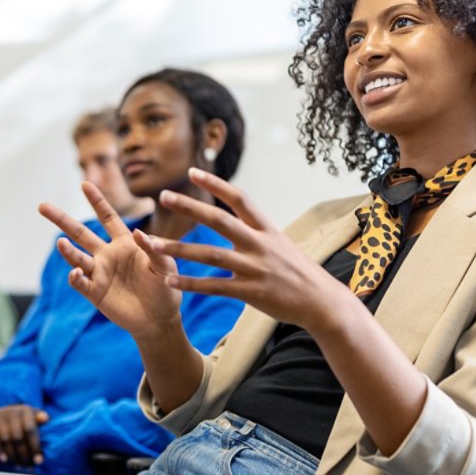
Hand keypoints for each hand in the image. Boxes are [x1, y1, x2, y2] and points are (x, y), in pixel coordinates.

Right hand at [0, 404, 48, 466]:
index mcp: (26, 410)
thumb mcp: (34, 422)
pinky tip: (5, 460)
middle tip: (27, 467)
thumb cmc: (24, 422)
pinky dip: (0, 451)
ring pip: (5, 440)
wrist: (2, 415)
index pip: (30, 430)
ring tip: (18, 465)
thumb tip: (45, 418)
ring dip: (12, 455)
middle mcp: (12, 410)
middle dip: (24, 454)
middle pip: (17, 437)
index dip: (35, 447)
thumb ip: (40, 425)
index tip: (38, 462)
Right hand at [38, 182, 182, 340]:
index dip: (97, 201)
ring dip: (67, 250)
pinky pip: (79, 282)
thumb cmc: (166, 289)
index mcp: (125, 243)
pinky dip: (74, 276)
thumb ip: (154, 249)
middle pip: (80, 233)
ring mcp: (99, 273)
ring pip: (76, 256)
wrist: (159, 320)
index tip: (85, 183)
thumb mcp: (166, 266)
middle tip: (42, 206)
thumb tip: (139, 232)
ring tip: (60, 242)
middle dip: (61, 219)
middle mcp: (107, 255)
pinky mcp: (94, 292)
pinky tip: (75, 272)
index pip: (107, 217)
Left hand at [145, 168, 354, 330]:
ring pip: (209, 254)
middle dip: (190, 207)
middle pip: (219, 220)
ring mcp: (255, 267)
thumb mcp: (281, 244)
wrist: (323, 302)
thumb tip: (239, 217)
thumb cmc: (299, 273)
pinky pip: (214, 286)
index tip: (192, 171)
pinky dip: (190, 283)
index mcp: (267, 228)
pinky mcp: (251, 292)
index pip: (239, 198)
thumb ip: (257, 232)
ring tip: (152, 244)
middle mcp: (260, 243)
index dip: (215, 184)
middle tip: (163, 196)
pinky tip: (169, 279)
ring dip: (179, 248)